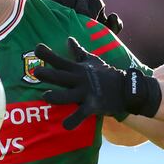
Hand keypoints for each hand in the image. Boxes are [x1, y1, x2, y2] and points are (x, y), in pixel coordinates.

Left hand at [34, 37, 161, 128]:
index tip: (36, 48)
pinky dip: (73, 121)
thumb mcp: (92, 61)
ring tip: (46, 96)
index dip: (48, 55)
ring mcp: (86, 93)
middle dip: (48, 74)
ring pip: (67, 96)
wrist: (126, 89)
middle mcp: (80, 80)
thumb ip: (78, 52)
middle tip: (36, 72)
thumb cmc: (106, 74)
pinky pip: (81, 115)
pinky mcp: (93, 106)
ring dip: (56, 96)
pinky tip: (65, 125)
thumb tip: (68, 39)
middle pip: (61, 77)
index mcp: (78, 69)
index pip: (60, 61)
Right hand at [50, 0, 122, 33]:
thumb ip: (115, 26)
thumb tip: (112, 15)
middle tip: (77, 20)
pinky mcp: (57, 2)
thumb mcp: (107, 34)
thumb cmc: (95, 37)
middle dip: (79, 8)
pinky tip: (56, 14)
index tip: (90, 21)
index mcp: (96, 4)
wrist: (84, 41)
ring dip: (67, 3)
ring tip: (66, 16)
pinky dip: (55, 2)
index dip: (92, 11)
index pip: (95, 2)